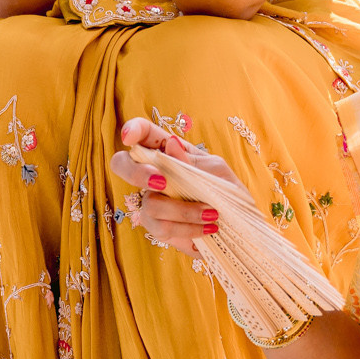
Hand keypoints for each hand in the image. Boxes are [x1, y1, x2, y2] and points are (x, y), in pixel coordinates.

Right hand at [110, 116, 239, 257]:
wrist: (238, 225)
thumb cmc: (226, 190)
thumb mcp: (216, 171)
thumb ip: (191, 161)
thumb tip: (171, 143)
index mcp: (169, 150)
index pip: (143, 133)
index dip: (132, 130)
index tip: (128, 137)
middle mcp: (153, 173)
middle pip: (121, 164)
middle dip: (136, 173)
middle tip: (161, 182)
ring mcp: (151, 200)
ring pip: (149, 203)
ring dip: (184, 210)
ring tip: (212, 214)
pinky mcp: (156, 226)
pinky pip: (161, 227)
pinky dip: (188, 228)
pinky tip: (208, 227)